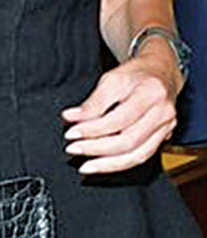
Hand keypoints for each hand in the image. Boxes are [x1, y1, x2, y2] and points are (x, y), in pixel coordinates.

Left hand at [61, 49, 179, 174]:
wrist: (161, 72)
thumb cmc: (134, 74)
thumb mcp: (111, 79)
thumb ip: (93, 102)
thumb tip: (71, 118)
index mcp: (149, 94)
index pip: (117, 119)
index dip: (92, 129)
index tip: (70, 133)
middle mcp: (162, 113)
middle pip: (128, 140)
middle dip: (97, 148)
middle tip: (73, 149)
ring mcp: (166, 127)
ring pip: (138, 154)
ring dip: (108, 163)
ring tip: (85, 165)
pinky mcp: (164, 137)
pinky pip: (142, 156)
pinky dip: (120, 163)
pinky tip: (102, 164)